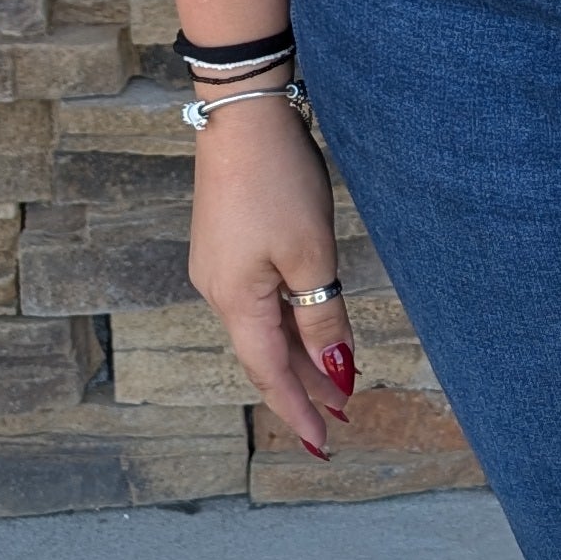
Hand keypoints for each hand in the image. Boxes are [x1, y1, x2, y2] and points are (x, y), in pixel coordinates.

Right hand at [186, 98, 354, 460]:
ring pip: (263, 325)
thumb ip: (322, 316)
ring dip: (299, 352)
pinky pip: (258, 298)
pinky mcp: (225, 244)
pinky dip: (287, 319)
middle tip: (343, 418)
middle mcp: (217, 290)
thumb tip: (336, 370)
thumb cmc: (277, 181)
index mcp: (235, 300)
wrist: (243, 114)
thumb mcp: (311, 254)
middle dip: (304, 386)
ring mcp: (218, 266)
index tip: (323, 444)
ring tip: (336, 379)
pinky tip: (308, 323)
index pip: (270, 373)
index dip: (297, 410)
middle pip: (265, 353)